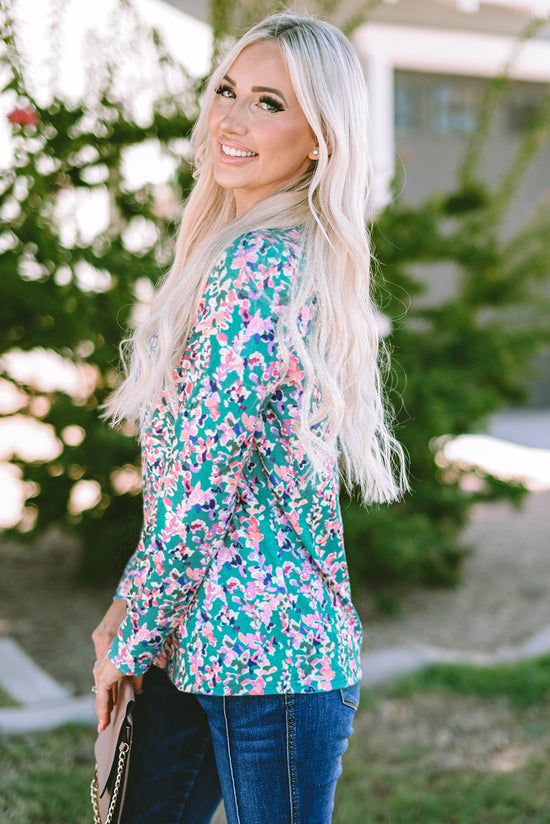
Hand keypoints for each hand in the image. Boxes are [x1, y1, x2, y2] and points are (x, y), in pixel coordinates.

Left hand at [92, 599, 143, 729]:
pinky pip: (103, 698)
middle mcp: (101, 668)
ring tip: (104, 725)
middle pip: (101, 692)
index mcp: (108, 663)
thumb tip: (139, 691)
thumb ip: (136, 679)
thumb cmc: (137, 645)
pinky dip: (104, 710)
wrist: (135, 636)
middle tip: (104, 723)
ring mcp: (101, 672)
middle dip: (104, 708)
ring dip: (103, 712)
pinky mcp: (104, 677)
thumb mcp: (137, 666)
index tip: (111, 711)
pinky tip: (104, 721)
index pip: (106, 685)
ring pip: (101, 697)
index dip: (108, 699)